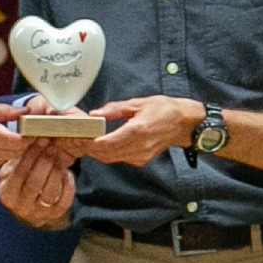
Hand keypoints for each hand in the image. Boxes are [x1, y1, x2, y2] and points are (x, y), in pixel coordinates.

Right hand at [0, 95, 24, 172]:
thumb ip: (2, 110)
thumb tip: (25, 112)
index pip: (14, 141)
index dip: (26, 138)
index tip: (32, 132)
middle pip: (10, 153)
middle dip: (20, 146)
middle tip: (24, 136)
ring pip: (1, 160)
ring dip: (7, 152)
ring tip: (6, 140)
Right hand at [0, 143, 77, 229]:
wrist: (30, 205)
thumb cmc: (21, 181)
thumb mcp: (13, 171)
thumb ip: (20, 158)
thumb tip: (36, 139)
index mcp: (7, 195)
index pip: (19, 174)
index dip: (31, 155)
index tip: (41, 140)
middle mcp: (21, 207)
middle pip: (35, 183)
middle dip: (46, 161)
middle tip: (52, 146)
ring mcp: (39, 213)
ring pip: (50, 193)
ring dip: (57, 172)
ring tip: (59, 158)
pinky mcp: (55, 215)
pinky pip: (65, 199)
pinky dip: (67, 183)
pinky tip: (66, 172)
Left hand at [86, 95, 203, 166]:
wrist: (184, 123)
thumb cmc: (164, 110)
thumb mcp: (138, 103)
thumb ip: (115, 109)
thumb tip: (96, 113)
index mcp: (137, 130)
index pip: (106, 143)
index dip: (89, 142)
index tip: (79, 136)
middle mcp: (139, 146)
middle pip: (105, 154)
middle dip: (88, 148)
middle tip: (77, 139)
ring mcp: (141, 155)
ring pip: (110, 158)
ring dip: (96, 152)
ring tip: (86, 141)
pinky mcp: (141, 159)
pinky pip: (118, 159)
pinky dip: (106, 154)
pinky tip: (101, 145)